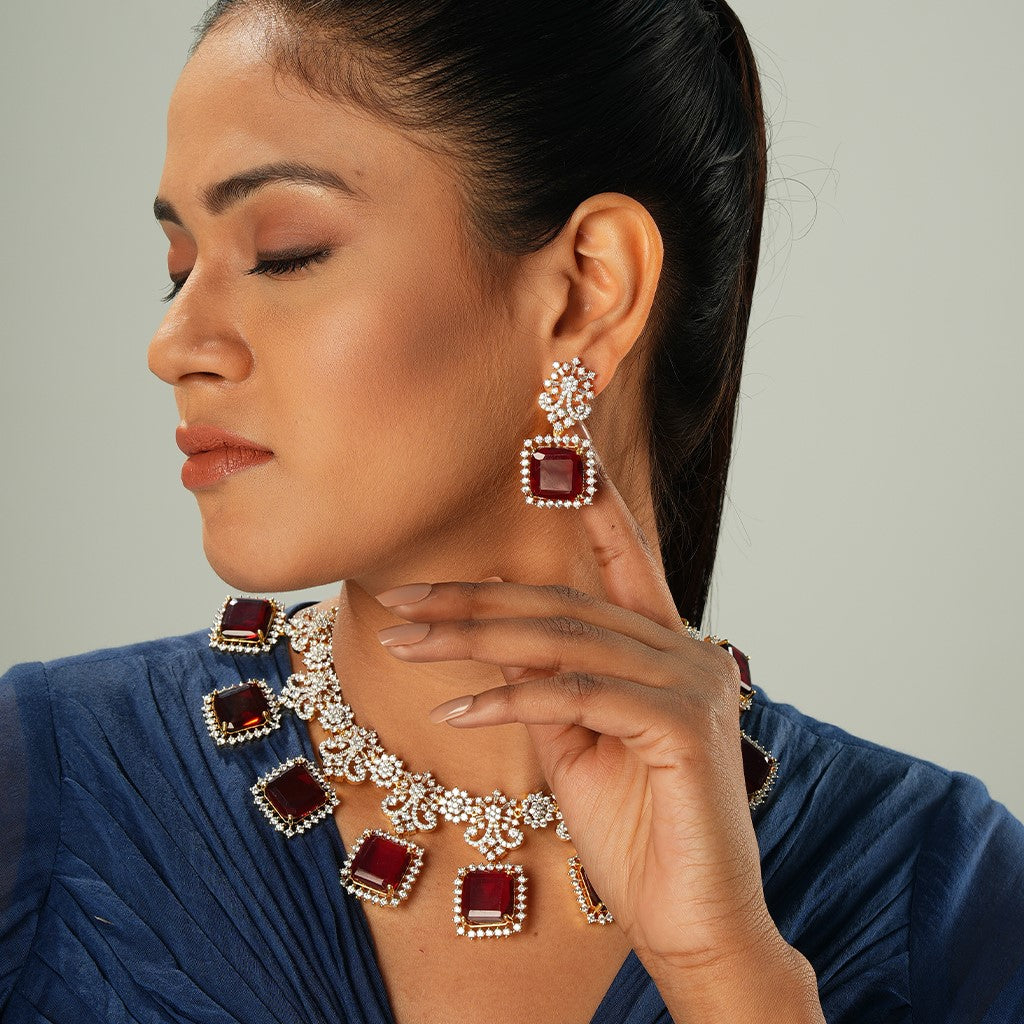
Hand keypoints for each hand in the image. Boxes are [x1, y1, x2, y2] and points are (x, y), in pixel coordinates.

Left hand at [372, 445, 781, 970]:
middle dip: (477, 599)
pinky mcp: (683, 726)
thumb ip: (551, 689)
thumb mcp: (578, 747)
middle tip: (402, 596)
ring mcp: (694, 684)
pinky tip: (455, 707)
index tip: (557, 448)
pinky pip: (577, 695)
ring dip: (476, 639)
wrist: (690, 923)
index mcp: (670, 651)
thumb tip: (500, 650)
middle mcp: (691, 652)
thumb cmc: (635, 834)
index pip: (625, 560)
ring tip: (406, 642)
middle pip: (567, 603)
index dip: (594, 502)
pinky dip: (510, 697)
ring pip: (567, 639)